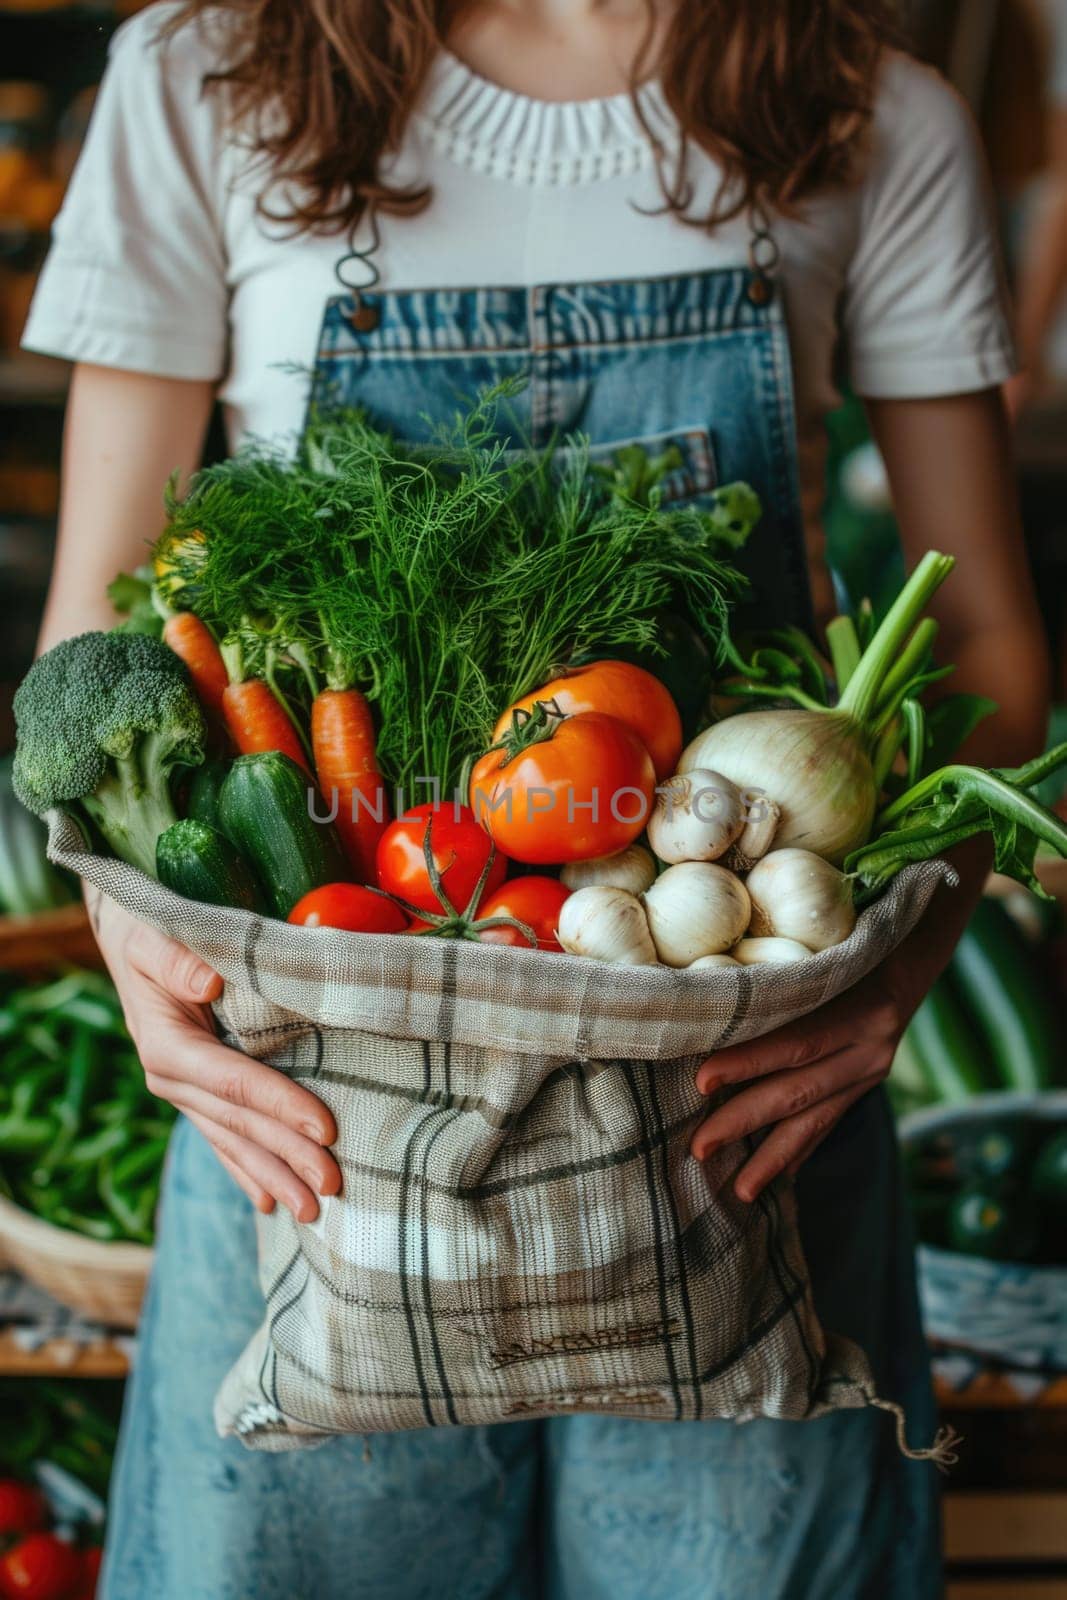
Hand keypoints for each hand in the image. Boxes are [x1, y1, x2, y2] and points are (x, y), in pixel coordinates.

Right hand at [87, 888, 340, 1221]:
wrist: (127, 938)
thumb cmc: (150, 931)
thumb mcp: (155, 937)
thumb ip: (178, 960)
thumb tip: (211, 979)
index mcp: (167, 1045)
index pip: (234, 1082)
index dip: (279, 1106)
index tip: (325, 1128)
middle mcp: (172, 1078)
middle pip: (240, 1125)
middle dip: (287, 1158)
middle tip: (332, 1188)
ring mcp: (182, 1092)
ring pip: (234, 1143)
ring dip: (274, 1176)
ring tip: (312, 1212)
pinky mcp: (194, 1094)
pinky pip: (223, 1140)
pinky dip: (247, 1171)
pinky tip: (270, 1202)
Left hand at [690, 951, 921, 1203]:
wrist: (912, 948)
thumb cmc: (852, 939)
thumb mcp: (828, 951)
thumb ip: (786, 978)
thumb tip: (714, 1004)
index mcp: (862, 1008)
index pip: (797, 1042)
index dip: (750, 1062)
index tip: (702, 1079)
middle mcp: (870, 1047)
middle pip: (799, 1090)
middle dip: (746, 1121)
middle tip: (700, 1147)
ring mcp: (871, 1071)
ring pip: (815, 1119)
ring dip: (773, 1157)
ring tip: (741, 1190)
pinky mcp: (867, 1085)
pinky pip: (830, 1122)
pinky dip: (802, 1149)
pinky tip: (780, 1175)